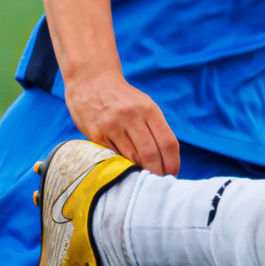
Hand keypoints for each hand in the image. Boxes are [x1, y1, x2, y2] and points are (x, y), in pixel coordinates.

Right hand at [63, 69, 180, 175]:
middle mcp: (132, 117)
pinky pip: (113, 157)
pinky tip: (125, 171)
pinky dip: (121, 167)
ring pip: (131, 159)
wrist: (91, 81)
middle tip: (158, 184)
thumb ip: (155, 128)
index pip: (168, 143)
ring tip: (143, 180)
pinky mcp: (96, 134)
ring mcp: (112, 126)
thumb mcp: (144, 105)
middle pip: (151, 155)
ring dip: (139, 173)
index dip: (173, 163)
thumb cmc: (123, 98)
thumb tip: (167, 160)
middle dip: (157, 173)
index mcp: (149, 110)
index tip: (172, 175)